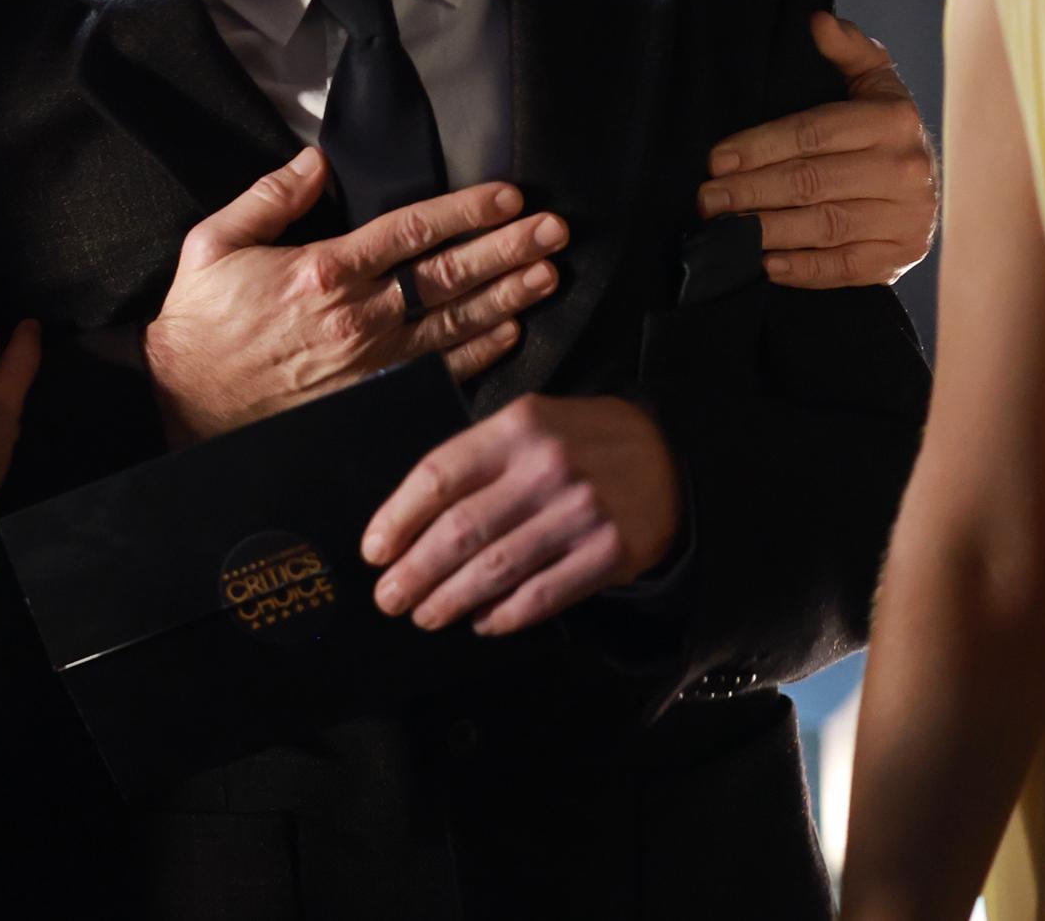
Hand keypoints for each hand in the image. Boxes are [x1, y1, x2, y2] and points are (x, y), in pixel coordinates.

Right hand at [144, 148, 565, 443]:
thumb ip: (269, 197)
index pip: (414, 229)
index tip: (510, 197)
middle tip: (556, 232)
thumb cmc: (199, 323)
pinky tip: (512, 333)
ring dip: (508, 296)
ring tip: (550, 274)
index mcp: (324, 267)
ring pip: (456, 322)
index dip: (469, 210)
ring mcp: (370, 361)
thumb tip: (316, 161)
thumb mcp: (213, 243)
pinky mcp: (371, 397)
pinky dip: (481, 353)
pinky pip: (439, 372)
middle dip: (509, 249)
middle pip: (450, 274)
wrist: (184, 404)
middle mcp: (358, 314)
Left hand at [362, 393, 679, 635]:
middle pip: (460, 530)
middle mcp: (546, 468)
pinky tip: (480, 622)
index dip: (397, 518)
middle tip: (388, 597)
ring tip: (424, 615)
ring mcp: (581, 513)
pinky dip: (504, 615)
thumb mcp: (529, 422)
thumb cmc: (579, 441)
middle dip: (414, 571)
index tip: (373, 550)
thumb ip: (477, 458)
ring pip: (496, 569)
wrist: (671, 456)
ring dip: (450, 599)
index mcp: (516, 428)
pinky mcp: (610, 554)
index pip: (439, 476)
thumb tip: (408, 518)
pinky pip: (542, 595)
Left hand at [700, 11, 937, 287]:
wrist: (926, 185)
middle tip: (705, 200)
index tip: (714, 160)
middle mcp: (907, 169)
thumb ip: (848, 49)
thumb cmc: (881, 128)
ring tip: (723, 231)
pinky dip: (802, 269)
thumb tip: (816, 22)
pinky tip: (765, 264)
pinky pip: (845, 268)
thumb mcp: (872, 81)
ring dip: (765, 230)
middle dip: (748, 192)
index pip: (812, 133)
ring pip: (823, 226)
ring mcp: (908, 218)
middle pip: (810, 182)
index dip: (758, 146)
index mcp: (894, 120)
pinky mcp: (900, 257)